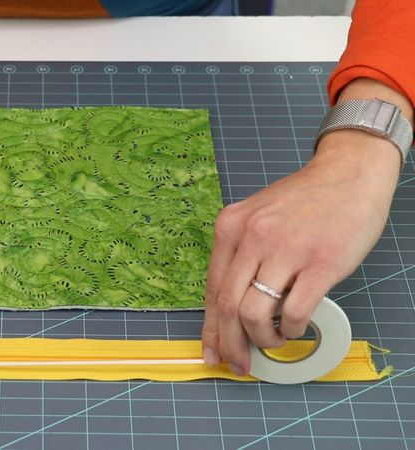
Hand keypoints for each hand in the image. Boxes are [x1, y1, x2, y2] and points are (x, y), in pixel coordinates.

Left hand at [201, 77, 410, 375]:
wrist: (348, 175)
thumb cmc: (303, 202)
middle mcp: (252, 237)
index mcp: (230, 227)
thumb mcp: (257, 218)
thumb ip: (240, 255)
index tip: (211, 350)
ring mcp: (286, 250)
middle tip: (238, 363)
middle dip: (228, 342)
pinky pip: (293, 312)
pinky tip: (294, 328)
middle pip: (227, 305)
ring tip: (272, 340)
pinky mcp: (320, 263)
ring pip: (253, 313)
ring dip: (261, 338)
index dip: (210, 327)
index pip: (211, 288)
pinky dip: (290, 329)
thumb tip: (227, 307)